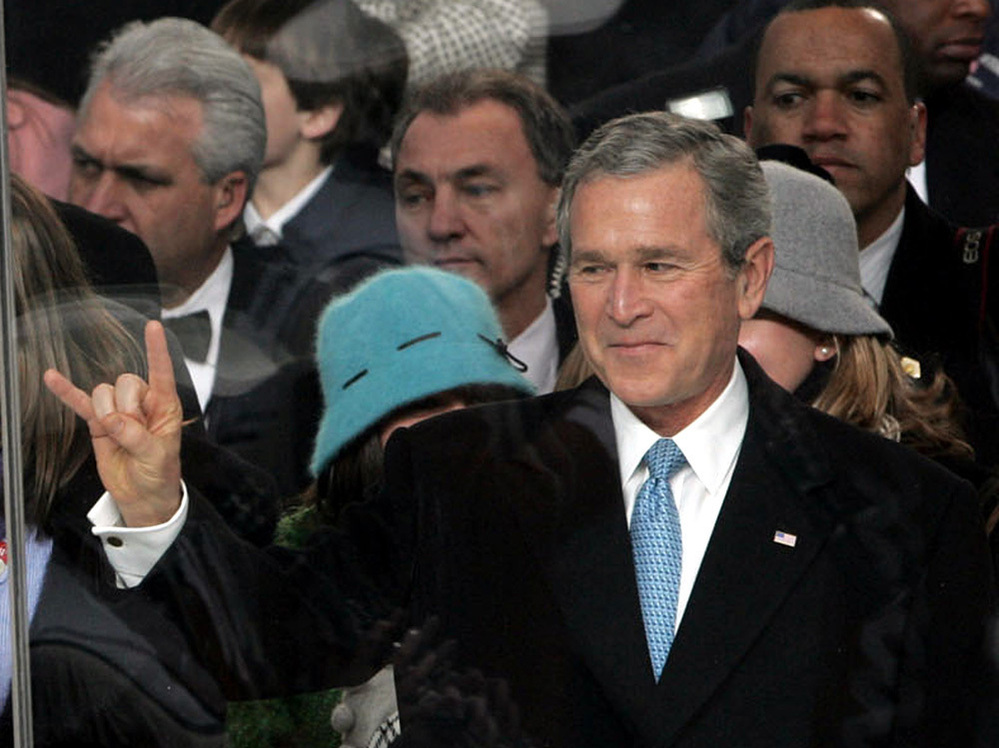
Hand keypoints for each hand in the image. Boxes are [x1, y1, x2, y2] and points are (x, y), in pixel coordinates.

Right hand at [43, 320, 183, 525]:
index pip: (161, 372)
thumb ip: (137, 436)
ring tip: (117, 434)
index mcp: (164, 405)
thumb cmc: (159, 472)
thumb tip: (112, 420)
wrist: (143, 495)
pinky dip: (67, 392)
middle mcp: (142, 402)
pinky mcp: (97, 423)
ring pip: (103, 392)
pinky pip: (80, 403)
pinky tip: (52, 377)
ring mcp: (117, 411)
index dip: (157, 351)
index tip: (154, 327)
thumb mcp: (157, 456)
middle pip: (126, 382)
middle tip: (133, 432)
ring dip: (106, 413)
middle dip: (126, 407)